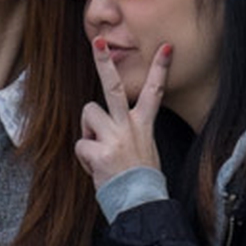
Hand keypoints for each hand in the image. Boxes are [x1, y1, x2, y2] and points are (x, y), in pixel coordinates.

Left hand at [74, 39, 168, 187]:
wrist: (141, 204)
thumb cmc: (140, 178)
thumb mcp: (144, 148)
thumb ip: (127, 130)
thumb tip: (104, 124)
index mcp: (143, 125)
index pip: (155, 91)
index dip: (160, 67)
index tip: (165, 46)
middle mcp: (129, 126)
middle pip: (114, 87)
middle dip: (105, 62)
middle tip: (98, 42)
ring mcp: (114, 137)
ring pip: (88, 112)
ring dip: (88, 130)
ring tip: (99, 150)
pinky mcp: (99, 152)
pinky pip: (80, 144)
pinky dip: (84, 157)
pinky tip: (96, 168)